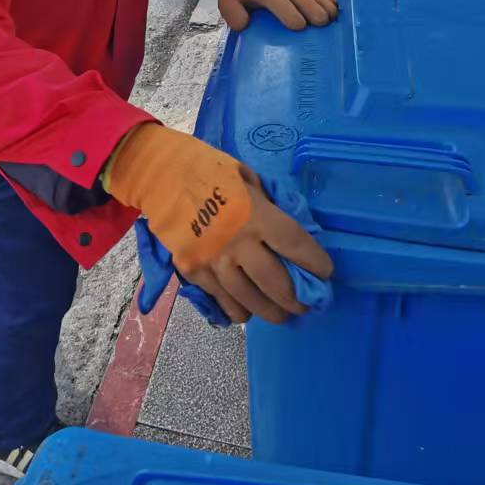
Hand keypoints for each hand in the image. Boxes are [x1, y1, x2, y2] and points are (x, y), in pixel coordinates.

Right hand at [104, 124, 333, 324]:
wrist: (160, 175)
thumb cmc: (210, 170)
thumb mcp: (249, 178)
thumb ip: (270, 205)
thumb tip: (291, 234)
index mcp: (256, 215)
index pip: (296, 247)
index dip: (315, 264)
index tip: (325, 273)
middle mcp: (238, 243)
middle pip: (276, 284)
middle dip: (296, 300)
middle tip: (305, 305)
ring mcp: (213, 261)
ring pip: (250, 300)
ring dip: (270, 312)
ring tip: (282, 314)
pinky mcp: (193, 272)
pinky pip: (223, 301)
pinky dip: (239, 311)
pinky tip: (249, 311)